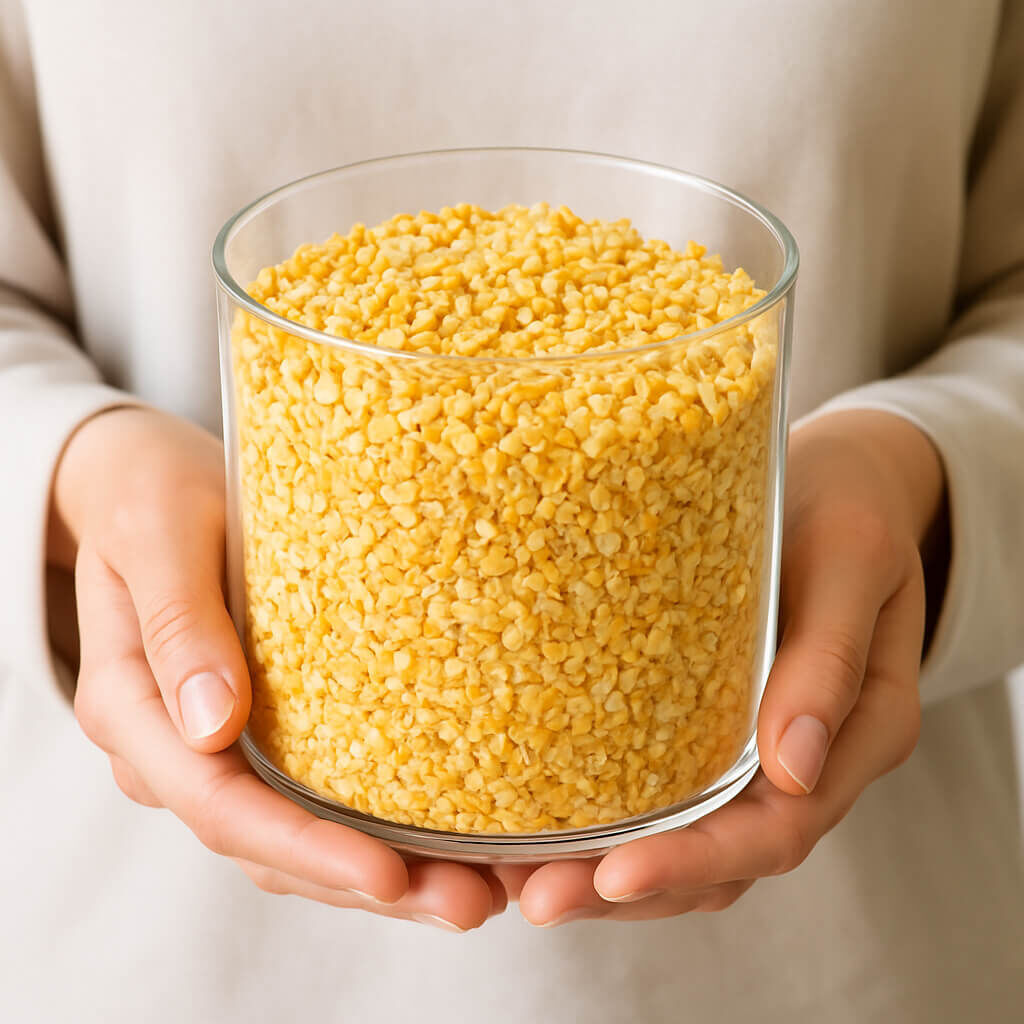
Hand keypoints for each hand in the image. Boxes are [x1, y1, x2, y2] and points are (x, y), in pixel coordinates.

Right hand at [54, 407, 503, 931]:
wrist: (146, 485)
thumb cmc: (152, 496)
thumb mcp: (160, 536)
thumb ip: (180, 623)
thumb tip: (213, 723)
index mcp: (134, 707)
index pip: (220, 805)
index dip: (305, 847)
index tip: (389, 873)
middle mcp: (171, 747)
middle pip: (266, 846)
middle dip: (366, 883)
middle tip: (472, 902)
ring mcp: (212, 747)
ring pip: (291, 840)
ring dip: (380, 876)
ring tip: (476, 891)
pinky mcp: (256, 732)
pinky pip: (307, 800)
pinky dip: (369, 830)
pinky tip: (439, 841)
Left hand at [505, 409, 946, 925]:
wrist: (837, 483)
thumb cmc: (846, 509)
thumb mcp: (851, 561)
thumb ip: (830, 660)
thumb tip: (795, 770)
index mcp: (860, 730)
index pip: (780, 827)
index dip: (696, 860)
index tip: (614, 874)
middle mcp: (809, 760)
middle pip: (724, 859)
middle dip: (631, 888)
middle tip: (537, 897)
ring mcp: (761, 749)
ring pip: (693, 843)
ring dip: (612, 874)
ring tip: (523, 879)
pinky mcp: (716, 724)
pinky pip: (672, 793)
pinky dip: (618, 822)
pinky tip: (550, 820)